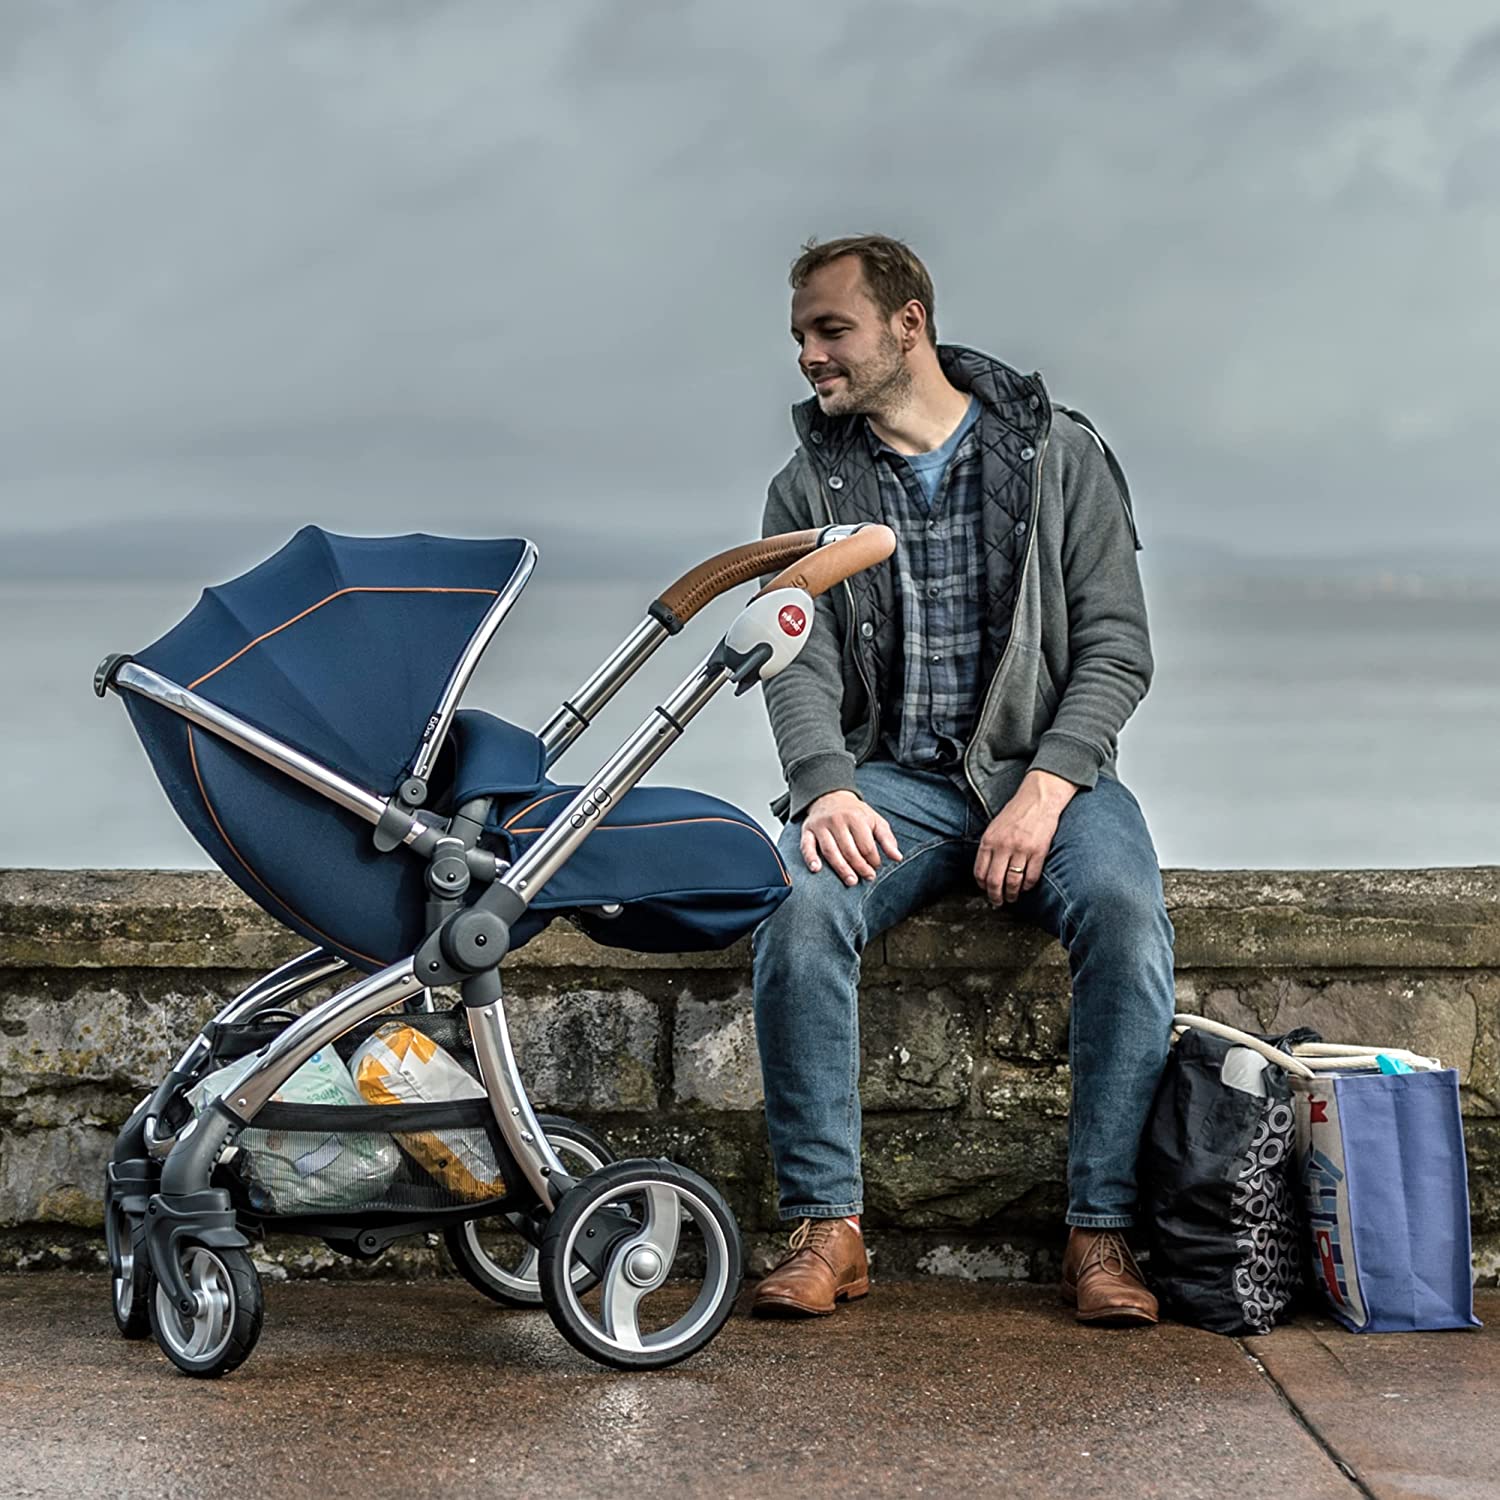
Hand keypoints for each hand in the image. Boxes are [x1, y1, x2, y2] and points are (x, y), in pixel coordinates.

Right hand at [800, 790, 902, 885]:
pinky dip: (810, 858)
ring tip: (851, 881)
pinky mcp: (807, 830)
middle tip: (868, 877)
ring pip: (830, 851)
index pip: (866, 845)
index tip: (876, 867)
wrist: (830, 796)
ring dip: (841, 869)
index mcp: (856, 817)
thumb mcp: (874, 820)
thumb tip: (897, 858)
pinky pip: (806, 845)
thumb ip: (887, 839)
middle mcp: (837, 821)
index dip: (873, 860)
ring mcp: (821, 826)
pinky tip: (816, 869)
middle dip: (860, 867)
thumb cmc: (855, 812)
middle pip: (849, 850)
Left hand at [974, 770, 1076, 904]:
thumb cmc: (1016, 813)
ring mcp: (1021, 849)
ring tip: (1013, 898)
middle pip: (994, 881)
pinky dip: (1027, 886)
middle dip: (995, 897)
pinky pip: (1031, 877)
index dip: (982, 886)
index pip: (980, 872)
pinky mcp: (1038, 852)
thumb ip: (989, 847)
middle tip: (998, 902)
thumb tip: (985, 871)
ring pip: (1012, 882)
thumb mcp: (994, 827)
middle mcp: (1003, 846)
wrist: (1038, 798)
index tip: (986, 891)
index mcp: (989, 840)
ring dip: (1012, 895)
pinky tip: (1026, 886)